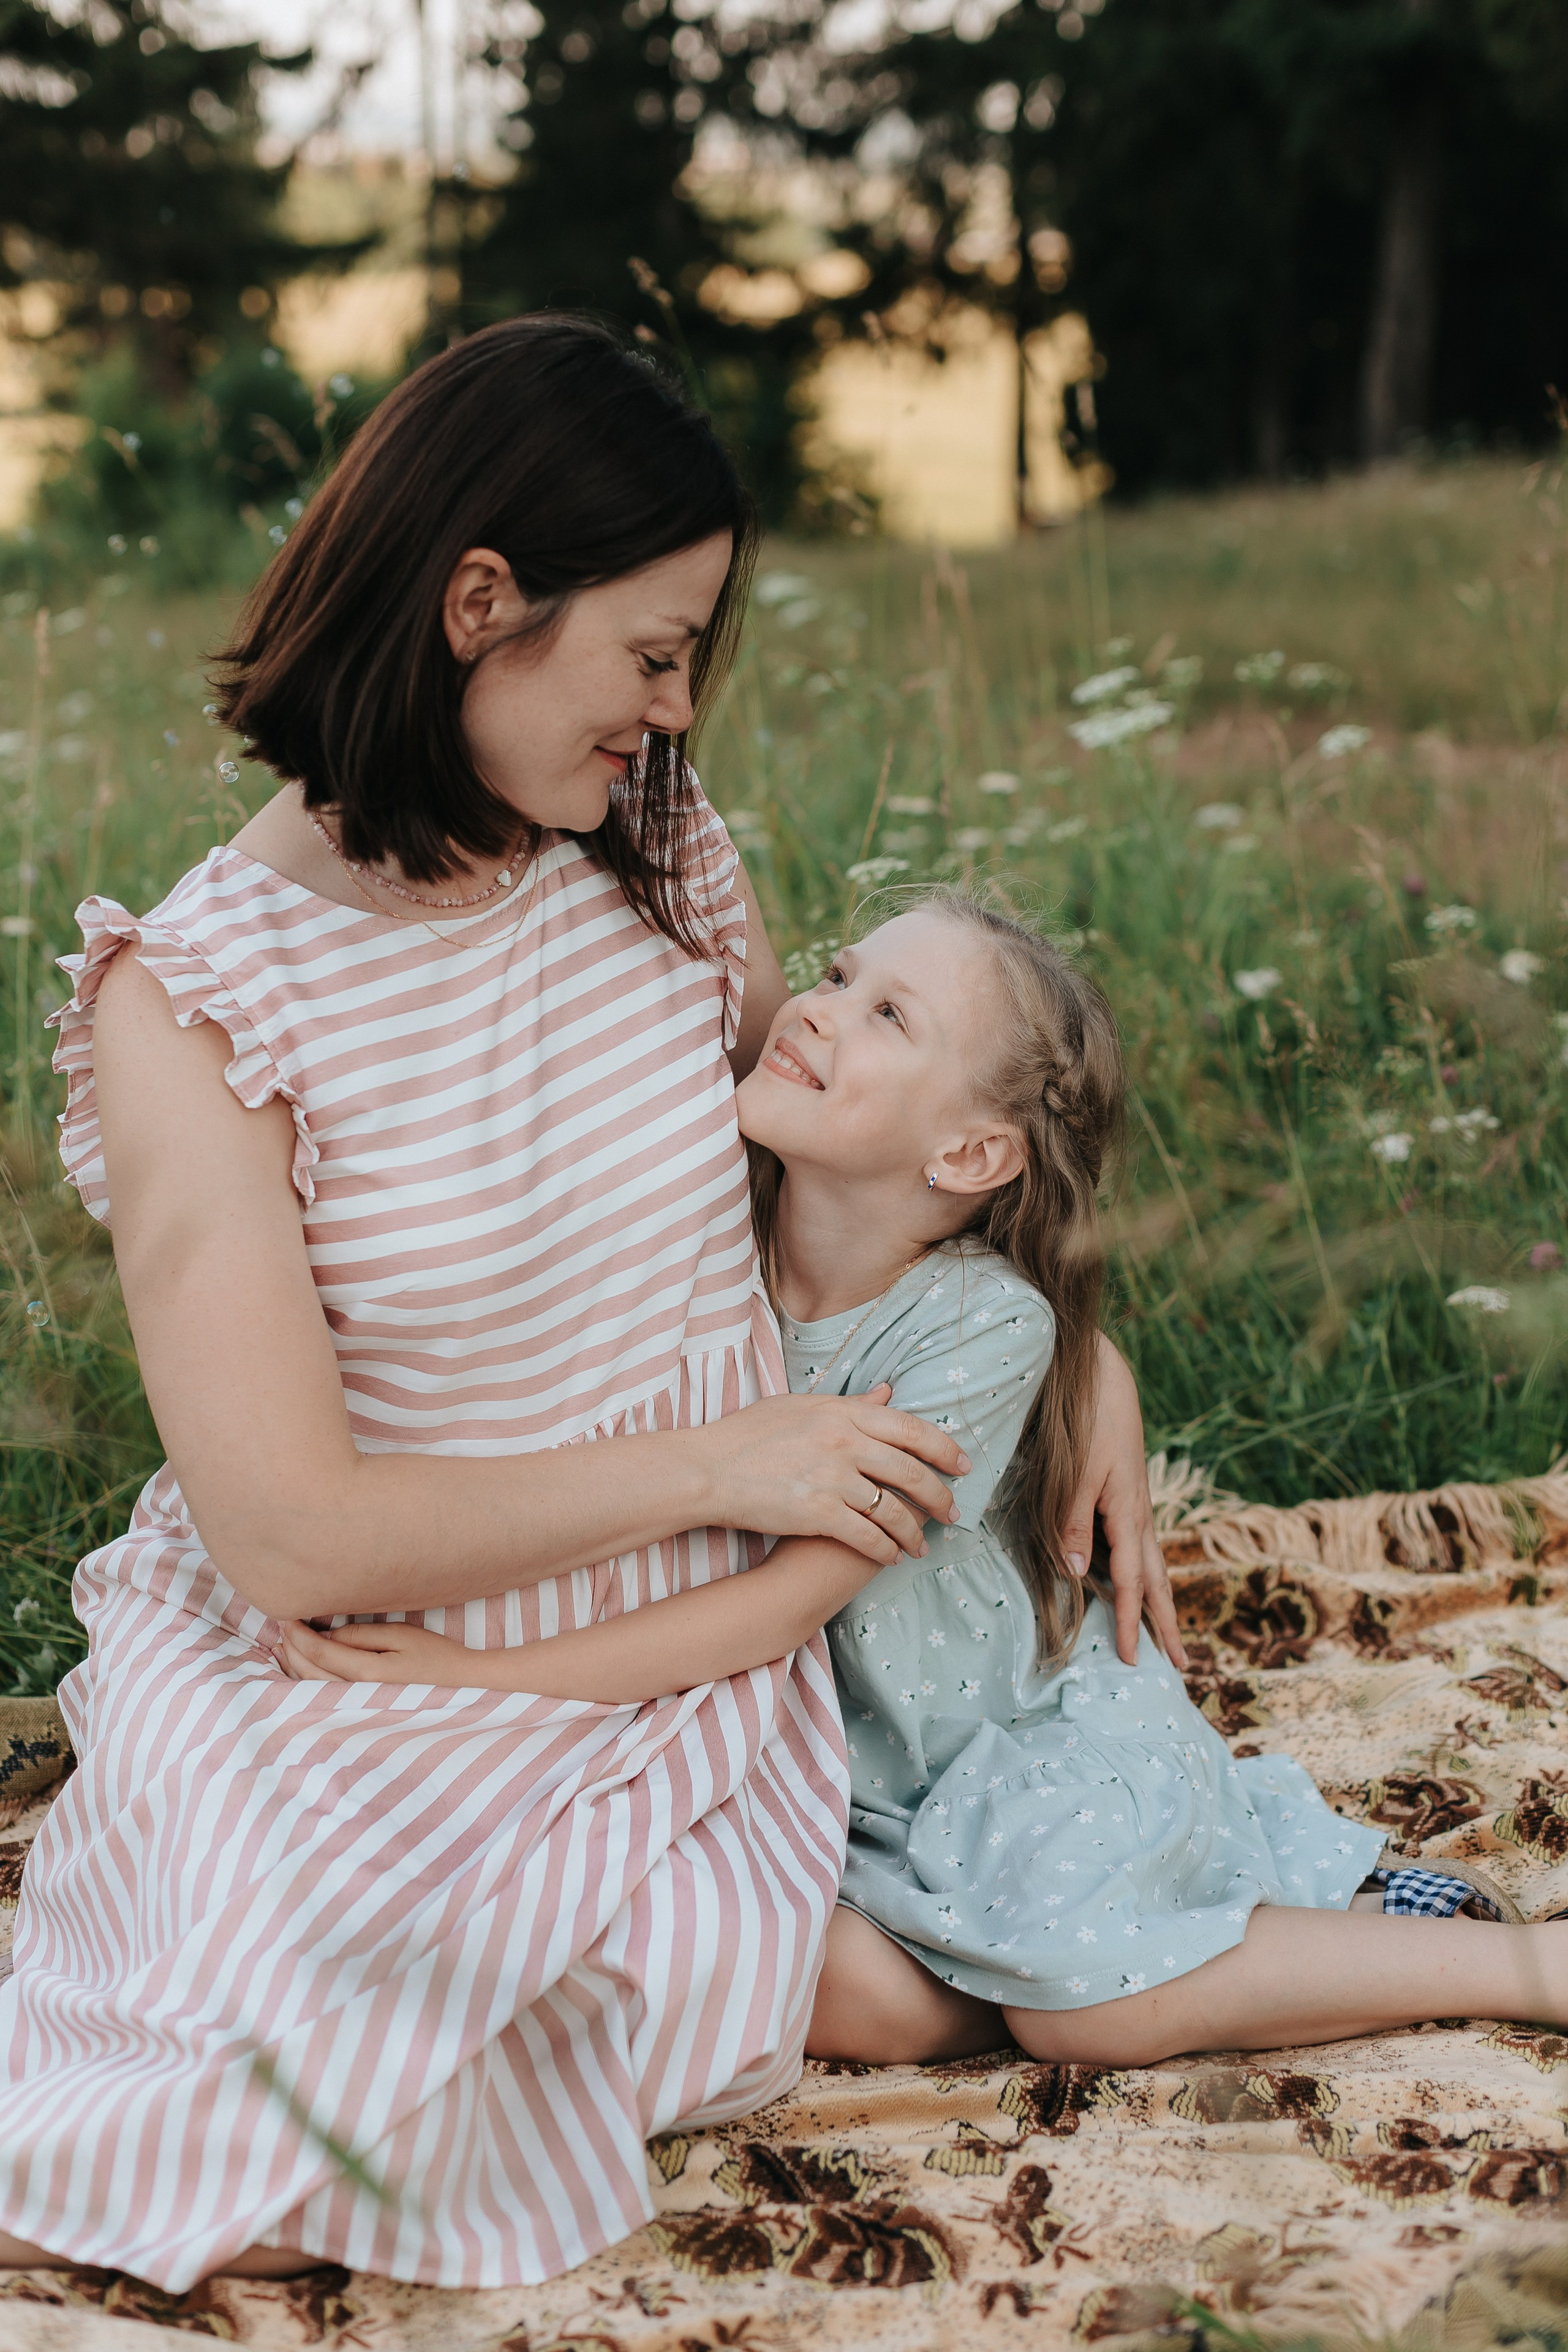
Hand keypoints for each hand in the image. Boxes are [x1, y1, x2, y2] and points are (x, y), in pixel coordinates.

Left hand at [279, 1617, 477, 1687]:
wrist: (459, 1685)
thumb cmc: (433, 1655)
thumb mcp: (400, 1635)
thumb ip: (361, 1635)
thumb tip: (326, 1634)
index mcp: (367, 1672)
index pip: (319, 1651)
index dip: (298, 1632)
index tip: (285, 1613)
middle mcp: (356, 1693)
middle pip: (309, 1670)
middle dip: (291, 1646)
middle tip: (280, 1623)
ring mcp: (357, 1703)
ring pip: (312, 1685)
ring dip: (293, 1664)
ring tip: (281, 1644)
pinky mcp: (360, 1705)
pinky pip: (323, 1693)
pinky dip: (305, 1678)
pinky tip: (298, 1666)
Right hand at [703, 1387, 969, 1565]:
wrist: (708, 1468)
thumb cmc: (747, 1435)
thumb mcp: (800, 1407)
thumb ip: (849, 1404)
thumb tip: (887, 1394)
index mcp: (842, 1412)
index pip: (910, 1429)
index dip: (943, 1448)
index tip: (962, 1464)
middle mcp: (844, 1442)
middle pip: (911, 1471)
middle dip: (939, 1495)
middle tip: (954, 1511)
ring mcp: (833, 1478)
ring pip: (894, 1509)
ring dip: (914, 1531)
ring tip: (922, 1545)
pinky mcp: (819, 1513)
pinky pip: (868, 1536)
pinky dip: (886, 1549)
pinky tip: (892, 1556)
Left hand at [1059, 1334, 1186, 1670]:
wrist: (1103, 1375)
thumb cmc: (1088, 1421)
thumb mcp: (1075, 1475)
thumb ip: (1073, 1524)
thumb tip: (1076, 1573)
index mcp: (1127, 1515)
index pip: (1129, 1583)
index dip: (1129, 1623)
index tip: (1133, 1660)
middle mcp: (1138, 1514)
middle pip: (1157, 1580)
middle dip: (1166, 1623)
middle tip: (1180, 1664)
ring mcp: (1135, 1503)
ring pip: (1152, 1562)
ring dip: (1160, 1599)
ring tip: (1166, 1630)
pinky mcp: (1127, 1491)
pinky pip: (1140, 1543)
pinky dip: (1143, 1569)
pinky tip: (1135, 1574)